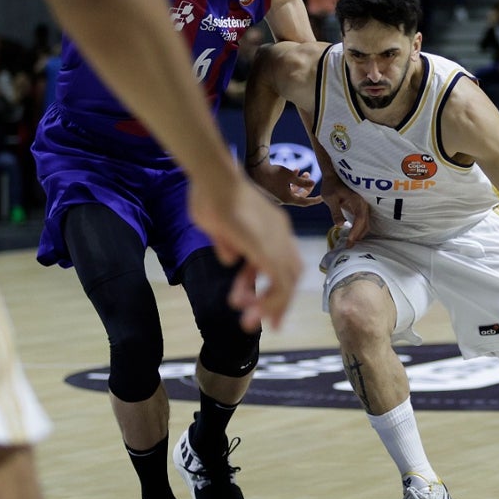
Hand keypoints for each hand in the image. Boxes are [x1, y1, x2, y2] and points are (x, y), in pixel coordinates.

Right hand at [189, 175, 302, 331]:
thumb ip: (226, 243)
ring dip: (271, 305)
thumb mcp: (216, 225)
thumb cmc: (208, 193)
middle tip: (265, 322)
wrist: (212, 176)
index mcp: (271, 225)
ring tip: (250, 322)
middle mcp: (280, 233)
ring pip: (287, 281)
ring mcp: (276, 240)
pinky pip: (279, 281)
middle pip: (290, 273)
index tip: (248, 298)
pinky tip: (253, 311)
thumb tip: (231, 260)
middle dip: (276, 300)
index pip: (277, 259)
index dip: (267, 281)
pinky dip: (271, 300)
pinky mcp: (266, 249)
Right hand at [248, 160, 323, 206]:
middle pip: (298, 196)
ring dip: (298, 182)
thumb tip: (313, 183)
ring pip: (292, 190)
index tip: (322, 198)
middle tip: (309, 177)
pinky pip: (285, 188)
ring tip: (304, 172)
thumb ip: (302, 181)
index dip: (314, 200)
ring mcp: (276, 195)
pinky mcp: (272, 190)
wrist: (255, 169)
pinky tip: (294, 170)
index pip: (304, 202)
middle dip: (306, 187)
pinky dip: (290, 181)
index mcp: (287, 199)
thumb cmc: (273, 173)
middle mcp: (282, 199)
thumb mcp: (290, 176)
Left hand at [321, 176, 368, 245]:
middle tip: (348, 246)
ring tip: (349, 243)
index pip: (360, 218)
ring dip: (359, 234)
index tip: (350, 240)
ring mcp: (363, 207)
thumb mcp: (330, 198)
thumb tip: (340, 225)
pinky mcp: (359, 209)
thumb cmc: (331, 186)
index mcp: (357, 201)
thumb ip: (335, 211)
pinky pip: (362, 221)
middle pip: (365, 223)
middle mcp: (363, 204)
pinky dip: (358, 230)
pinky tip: (351, 236)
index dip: (356, 230)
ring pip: (365, 224)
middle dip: (357, 236)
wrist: (334, 176)